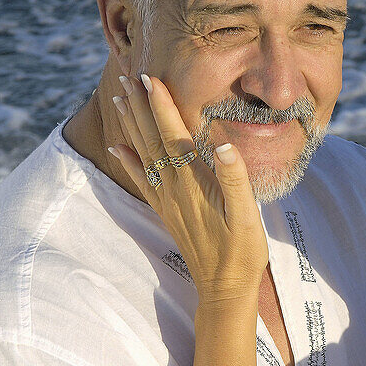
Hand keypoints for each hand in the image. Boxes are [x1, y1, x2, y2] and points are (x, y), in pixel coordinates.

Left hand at [109, 75, 268, 300]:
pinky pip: (142, 181)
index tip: (150, 77)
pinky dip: (128, 161)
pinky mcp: (166, 212)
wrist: (224, 289)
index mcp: (194, 183)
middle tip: (128, 76)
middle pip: (152, 140)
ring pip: (143, 155)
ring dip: (131, 125)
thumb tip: (225, 144)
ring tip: (119, 98)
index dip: (162, 106)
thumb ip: (235, 178)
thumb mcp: (248, 215)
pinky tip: (117, 147)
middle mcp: (174, 189)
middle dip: (141, 107)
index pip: (174, 135)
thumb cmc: (242, 252)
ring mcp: (167, 201)